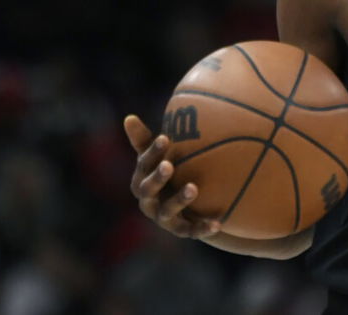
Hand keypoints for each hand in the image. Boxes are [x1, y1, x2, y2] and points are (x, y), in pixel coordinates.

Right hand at [124, 114, 221, 238]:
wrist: (183, 208)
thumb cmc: (168, 175)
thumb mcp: (158, 158)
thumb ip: (145, 141)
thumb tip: (129, 117)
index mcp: (141, 181)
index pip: (143, 165)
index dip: (152, 153)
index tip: (165, 137)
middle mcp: (148, 202)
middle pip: (148, 190)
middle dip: (158, 178)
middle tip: (169, 165)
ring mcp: (163, 218)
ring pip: (168, 211)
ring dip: (180, 200)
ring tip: (194, 187)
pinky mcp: (181, 230)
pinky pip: (191, 230)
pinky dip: (203, 227)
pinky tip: (218, 222)